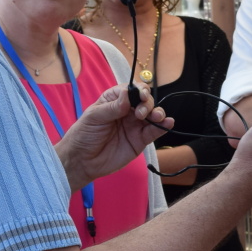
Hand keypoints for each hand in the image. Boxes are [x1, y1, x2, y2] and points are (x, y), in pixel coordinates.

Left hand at [56, 85, 171, 190]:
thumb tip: (128, 93)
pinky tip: (168, 123)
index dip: (139, 90)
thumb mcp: (94, 117)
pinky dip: (163, 126)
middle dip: (147, 103)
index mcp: (115, 100)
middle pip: (145, 101)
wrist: (83, 161)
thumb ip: (112, 106)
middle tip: (140, 113)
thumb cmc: (84, 134)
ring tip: (156, 117)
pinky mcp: (141, 140)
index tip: (141, 95)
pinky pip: (155, 131)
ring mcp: (135, 125)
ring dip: (158, 113)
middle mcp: (127, 110)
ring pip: (153, 114)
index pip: (131, 90)